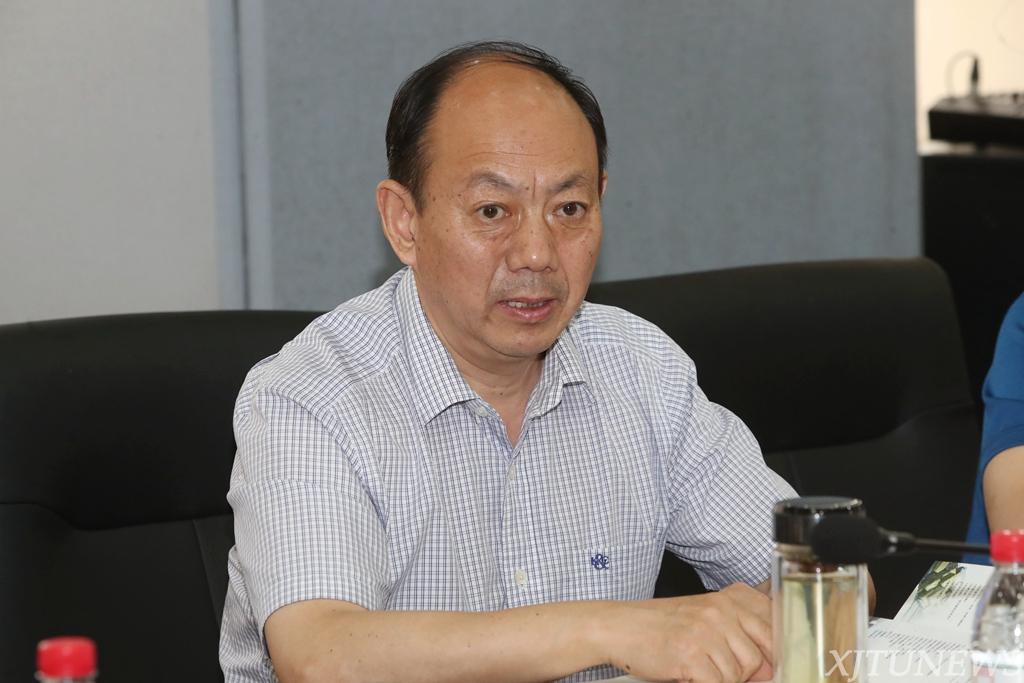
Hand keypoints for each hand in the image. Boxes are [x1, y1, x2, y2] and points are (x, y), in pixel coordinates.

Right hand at [606, 583, 773, 682]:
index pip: (771, 626)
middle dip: (746, 674)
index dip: (773, 652)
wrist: (619, 626)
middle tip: (721, 672)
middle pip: (758, 657)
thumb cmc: (658, 624)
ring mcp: (705, 633)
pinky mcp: (691, 655)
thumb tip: (768, 667)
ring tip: (699, 670)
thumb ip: (737, 633)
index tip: (768, 664)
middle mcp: (719, 613)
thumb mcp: (702, 617)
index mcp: (726, 600)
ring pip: (738, 675)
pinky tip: (689, 675)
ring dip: (721, 680)